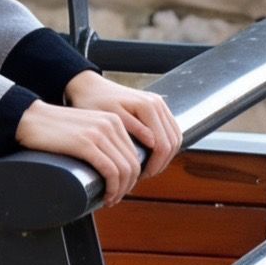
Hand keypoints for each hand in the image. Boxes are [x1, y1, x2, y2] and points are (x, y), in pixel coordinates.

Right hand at [13, 98, 145, 203]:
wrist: (30, 118)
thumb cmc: (53, 129)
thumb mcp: (84, 127)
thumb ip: (99, 139)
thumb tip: (108, 164)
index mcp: (114, 121)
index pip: (135, 153)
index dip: (132, 176)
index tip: (120, 188)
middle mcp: (111, 124)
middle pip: (133, 163)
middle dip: (128, 186)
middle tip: (114, 198)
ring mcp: (99, 133)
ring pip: (124, 170)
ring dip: (120, 191)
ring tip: (109, 200)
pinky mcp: (85, 143)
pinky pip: (110, 171)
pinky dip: (112, 188)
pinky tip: (106, 196)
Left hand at [63, 70, 181, 178]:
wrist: (90, 88)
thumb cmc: (94, 103)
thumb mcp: (109, 118)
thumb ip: (133, 128)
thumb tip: (153, 142)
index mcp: (147, 107)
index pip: (162, 144)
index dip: (154, 165)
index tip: (139, 176)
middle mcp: (157, 103)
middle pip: (173, 142)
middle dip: (161, 163)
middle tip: (143, 175)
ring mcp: (160, 104)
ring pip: (175, 137)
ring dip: (165, 156)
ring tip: (147, 168)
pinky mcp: (158, 108)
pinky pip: (171, 131)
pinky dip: (166, 146)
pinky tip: (151, 156)